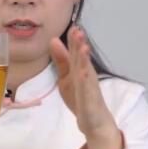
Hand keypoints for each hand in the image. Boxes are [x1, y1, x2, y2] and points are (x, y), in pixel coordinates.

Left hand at [49, 26, 118, 143]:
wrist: (94, 122)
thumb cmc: (80, 97)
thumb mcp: (66, 77)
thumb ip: (61, 60)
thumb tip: (53, 40)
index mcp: (79, 69)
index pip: (75, 52)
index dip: (73, 40)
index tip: (72, 26)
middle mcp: (86, 76)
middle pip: (81, 59)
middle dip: (80, 45)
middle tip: (78, 30)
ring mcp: (88, 88)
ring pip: (86, 72)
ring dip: (85, 60)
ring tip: (83, 47)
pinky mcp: (89, 101)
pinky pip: (87, 91)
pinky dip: (85, 82)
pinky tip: (83, 73)